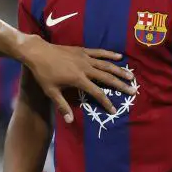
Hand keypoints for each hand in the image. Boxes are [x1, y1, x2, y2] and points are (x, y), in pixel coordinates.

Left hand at [20, 36, 134, 123]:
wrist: (38, 52)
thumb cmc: (43, 73)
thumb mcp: (51, 92)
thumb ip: (62, 106)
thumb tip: (70, 121)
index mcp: (78, 79)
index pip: (97, 92)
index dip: (106, 102)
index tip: (114, 110)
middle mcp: (85, 68)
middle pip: (107, 77)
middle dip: (120, 85)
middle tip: (133, 91)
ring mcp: (84, 57)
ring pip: (106, 64)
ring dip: (119, 70)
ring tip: (131, 76)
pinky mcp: (82, 50)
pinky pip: (99, 52)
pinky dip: (109, 54)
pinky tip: (119, 56)